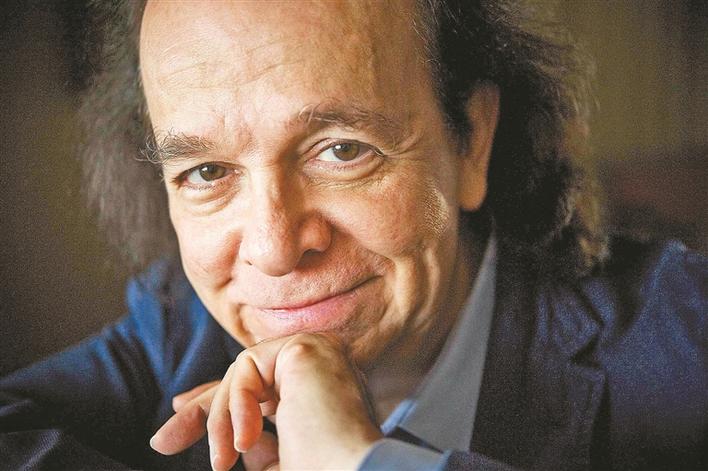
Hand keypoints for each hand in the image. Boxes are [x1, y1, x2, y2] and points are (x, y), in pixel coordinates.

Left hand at [150, 333, 382, 469]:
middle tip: (163, 440)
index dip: (223, 402)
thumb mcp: (278, 462)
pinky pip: (245, 368)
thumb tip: (233, 435)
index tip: (182, 414)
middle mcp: (324, 367)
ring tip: (222, 461)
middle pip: (248, 376)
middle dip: (203, 409)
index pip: (266, 388)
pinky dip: (235, 407)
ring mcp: (318, 351)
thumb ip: (258, 444)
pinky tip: (244, 441)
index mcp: (323, 393)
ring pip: (243, 373)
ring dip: (221, 420)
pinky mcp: (305, 346)